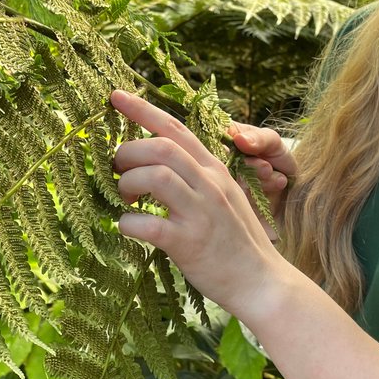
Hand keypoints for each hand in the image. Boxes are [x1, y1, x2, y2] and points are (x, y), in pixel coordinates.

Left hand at [110, 90, 287, 316]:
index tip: (115, 96)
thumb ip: (200, 177)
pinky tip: (128, 227)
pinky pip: (149, 224)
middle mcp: (209, 184)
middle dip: (128, 152)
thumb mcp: (226, 196)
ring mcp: (201, 213)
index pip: (176, 128)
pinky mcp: (190, 243)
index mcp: (215, 170)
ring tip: (125, 199)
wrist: (263, 283)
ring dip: (127, 184)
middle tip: (117, 171)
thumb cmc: (237, 241)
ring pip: (154, 177)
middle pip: (160, 147)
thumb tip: (161, 163)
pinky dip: (128, 223)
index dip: (142, 109)